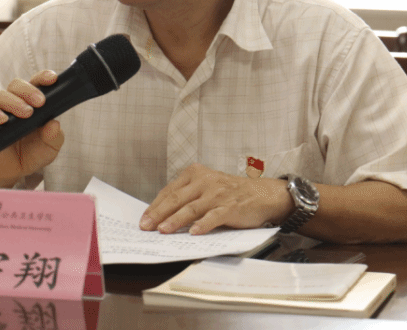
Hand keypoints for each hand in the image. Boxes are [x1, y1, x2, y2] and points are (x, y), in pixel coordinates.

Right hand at [0, 71, 64, 186]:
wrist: (12, 172)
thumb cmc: (33, 154)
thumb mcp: (50, 148)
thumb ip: (54, 137)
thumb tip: (55, 124)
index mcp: (34, 103)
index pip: (37, 83)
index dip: (43, 77)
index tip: (52, 79)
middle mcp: (16, 103)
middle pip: (17, 84)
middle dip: (29, 90)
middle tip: (39, 102)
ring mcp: (0, 111)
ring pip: (1, 95)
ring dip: (14, 102)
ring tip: (26, 114)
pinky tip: (3, 121)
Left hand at [139, 163, 291, 234]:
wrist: (263, 194)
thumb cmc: (231, 193)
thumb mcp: (207, 188)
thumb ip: (188, 197)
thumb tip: (162, 216)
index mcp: (195, 174)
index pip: (169, 191)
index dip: (155, 206)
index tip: (143, 219)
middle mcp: (205, 181)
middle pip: (176, 199)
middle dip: (158, 214)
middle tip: (146, 226)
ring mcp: (218, 193)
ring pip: (191, 208)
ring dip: (176, 220)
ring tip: (163, 230)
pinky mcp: (230, 206)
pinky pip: (214, 216)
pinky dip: (203, 225)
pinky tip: (194, 233)